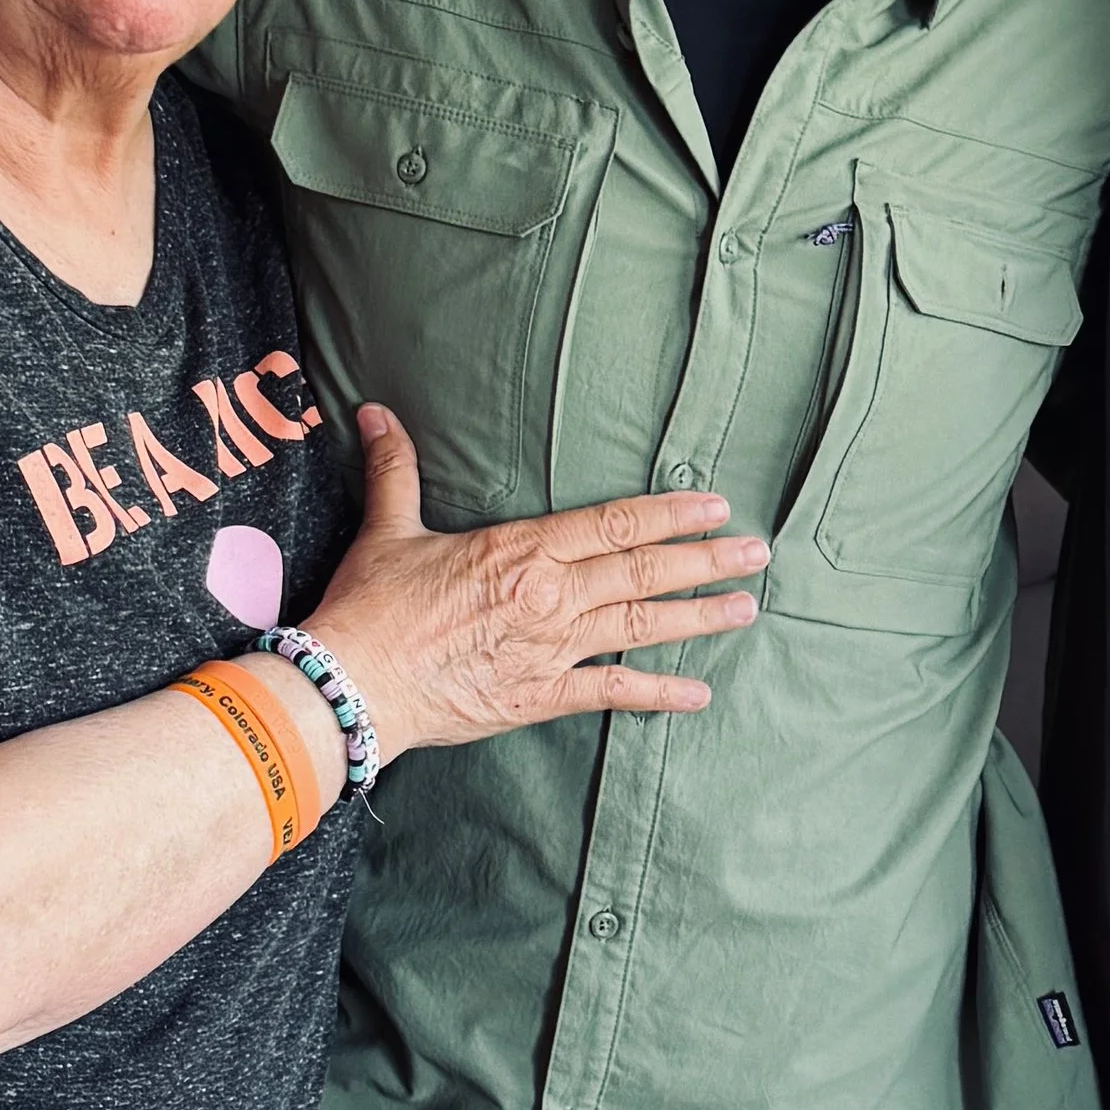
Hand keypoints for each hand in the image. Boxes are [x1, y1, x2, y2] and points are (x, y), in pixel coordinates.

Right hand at [308, 405, 763, 760]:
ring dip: (699, 615)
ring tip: (746, 606)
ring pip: (641, 627)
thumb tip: (377, 413)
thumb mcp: (388, 530)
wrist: (352, 683)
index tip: (714, 505)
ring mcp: (551, 649)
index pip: (612, 524)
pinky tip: (699, 693)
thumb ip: (397, 470)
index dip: (669, 514)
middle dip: (706, 559)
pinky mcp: (541, 696)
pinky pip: (612, 693)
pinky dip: (659, 694)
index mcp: (521, 550)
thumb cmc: (370, 608)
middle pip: (643, 572)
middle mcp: (548, 596)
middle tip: (756, 551)